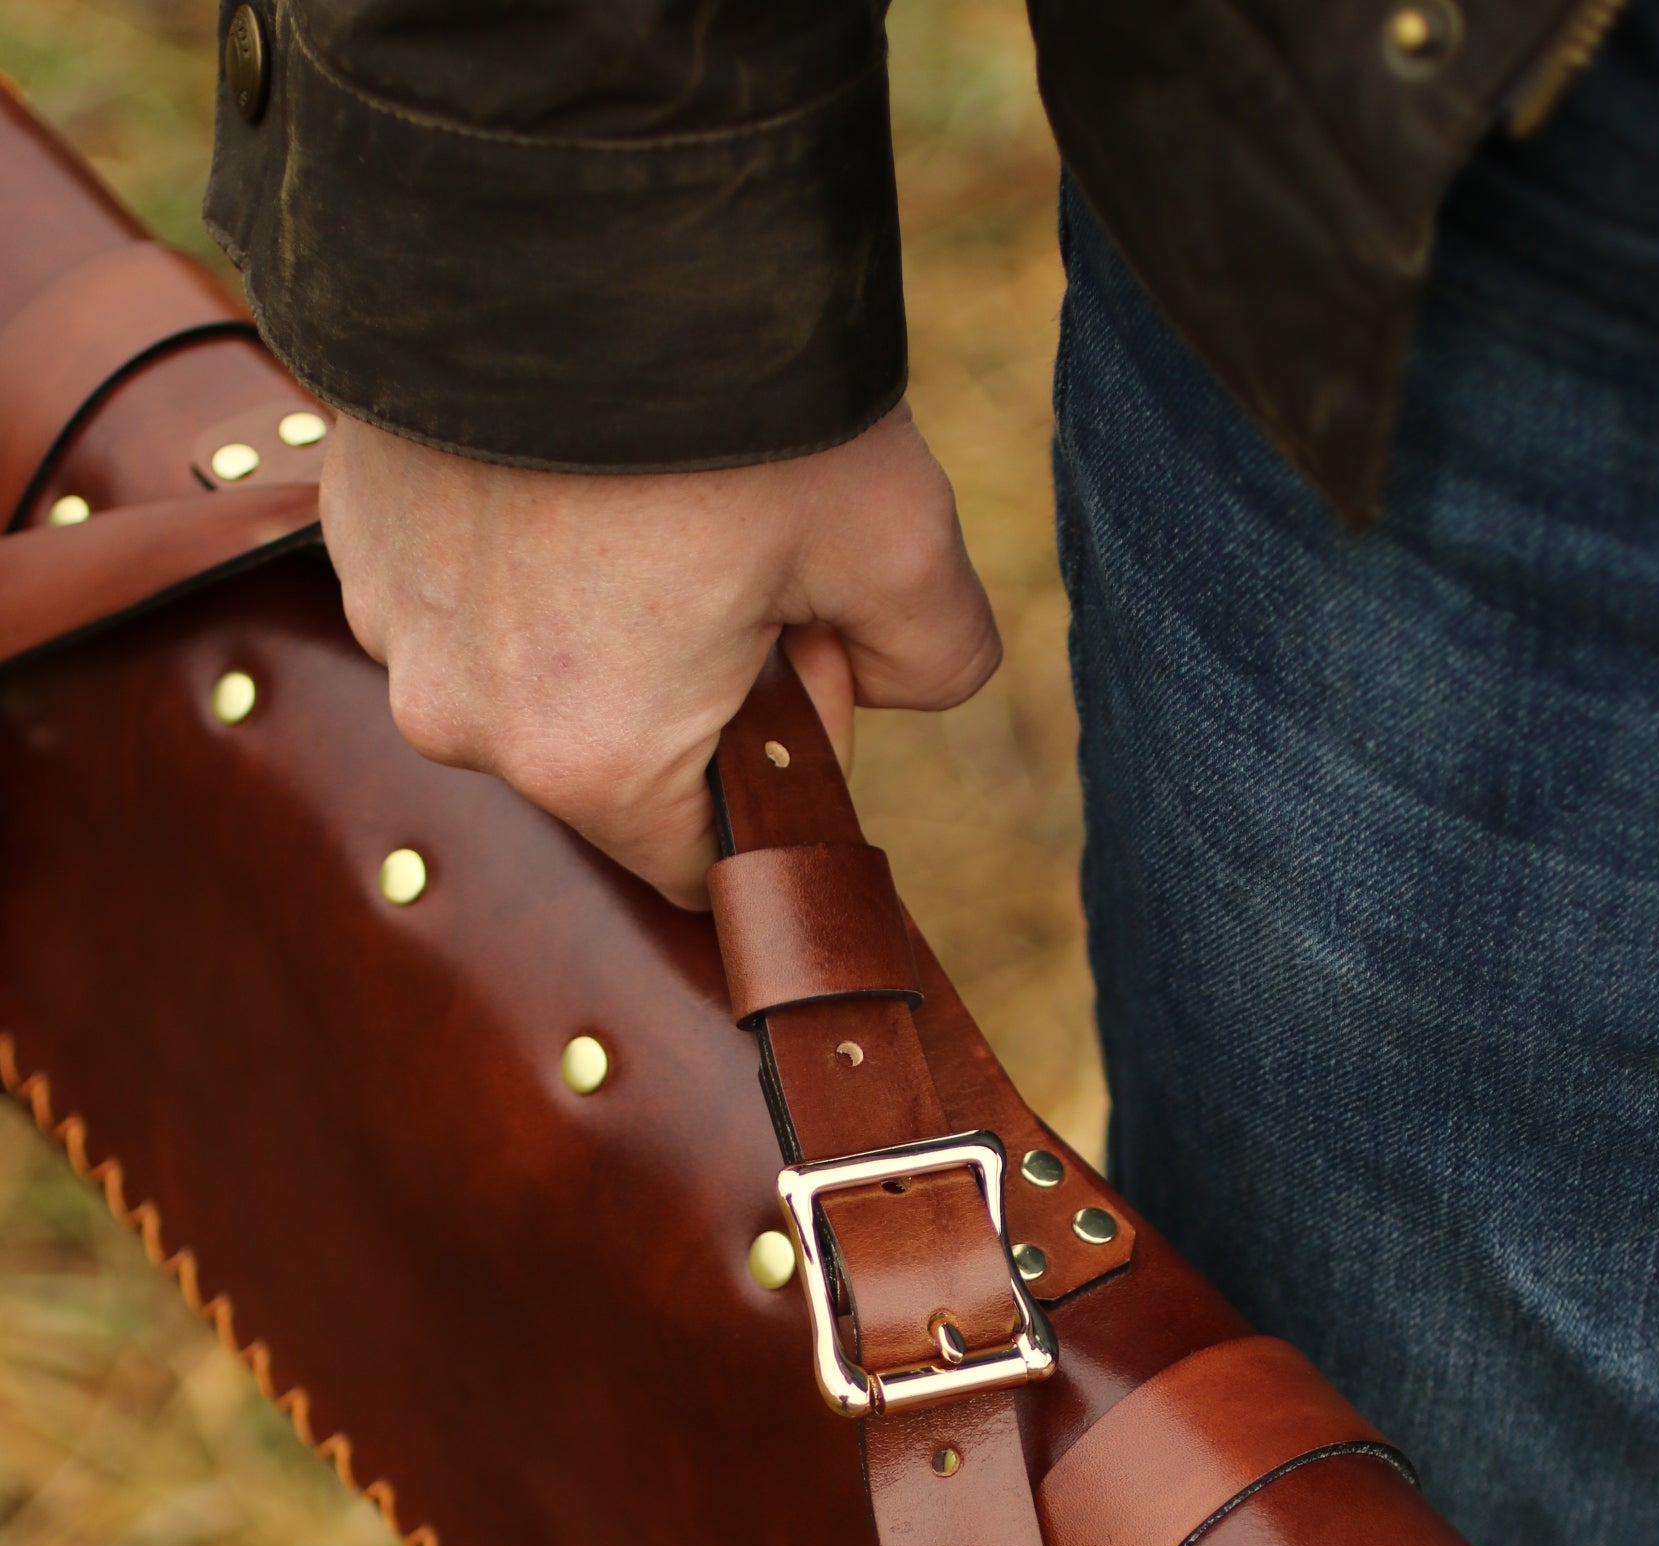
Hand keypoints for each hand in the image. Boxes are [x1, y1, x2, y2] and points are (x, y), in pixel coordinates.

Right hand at [318, 401, 1000, 907]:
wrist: (559, 201)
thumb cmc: (737, 394)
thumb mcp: (897, 537)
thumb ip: (936, 657)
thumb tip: (914, 686)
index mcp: (596, 765)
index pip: (697, 862)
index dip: (774, 775)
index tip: (803, 652)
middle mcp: (468, 724)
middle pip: (613, 760)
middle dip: (691, 680)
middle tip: (743, 543)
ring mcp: (393, 625)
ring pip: (533, 669)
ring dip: (604, 610)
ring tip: (652, 484)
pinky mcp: (352, 528)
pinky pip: (462, 582)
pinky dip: (522, 542)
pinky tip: (574, 450)